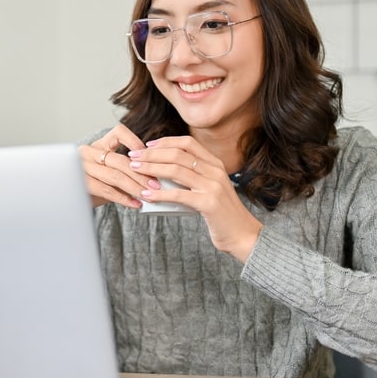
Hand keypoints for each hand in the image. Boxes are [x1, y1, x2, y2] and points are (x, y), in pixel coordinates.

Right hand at [79, 124, 148, 207]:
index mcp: (99, 144)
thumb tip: (154, 178)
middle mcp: (89, 152)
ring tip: (148, 196)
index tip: (150, 156)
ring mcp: (83, 167)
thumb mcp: (110, 172)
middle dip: (141, 174)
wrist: (73, 197)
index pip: (119, 132)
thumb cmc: (96, 183)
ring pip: (115, 176)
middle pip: (120, 160)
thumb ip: (127, 170)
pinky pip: (106, 190)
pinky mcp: (81, 183)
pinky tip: (135, 203)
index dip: (135, 142)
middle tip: (156, 185)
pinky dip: (123, 198)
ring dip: (135, 187)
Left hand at [127, 136, 262, 260]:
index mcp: (215, 164)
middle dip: (151, 154)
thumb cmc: (221, 214)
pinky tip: (146, 194)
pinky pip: (179, 195)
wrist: (243, 235)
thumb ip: (194, 178)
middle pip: (177, 154)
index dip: (165, 142)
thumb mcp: (210, 189)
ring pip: (176, 170)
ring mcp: (213, 186)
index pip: (187, 143)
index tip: (146, 146)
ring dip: (151, 168)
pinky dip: (160, 193)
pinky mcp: (209, 204)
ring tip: (135, 170)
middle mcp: (215, 171)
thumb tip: (162, 172)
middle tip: (133, 157)